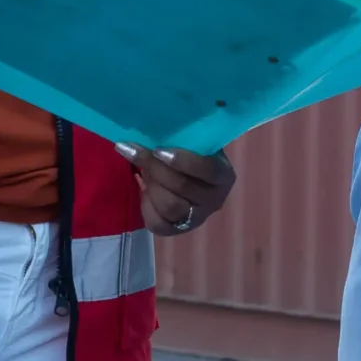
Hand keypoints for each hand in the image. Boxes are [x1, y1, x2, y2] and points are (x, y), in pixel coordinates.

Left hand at [114, 142, 236, 236]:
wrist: (194, 178)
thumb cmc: (194, 154)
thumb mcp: (197, 143)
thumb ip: (185, 139)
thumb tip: (153, 129)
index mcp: (224, 175)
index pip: (207, 169)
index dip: (182, 160)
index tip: (158, 148)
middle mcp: (215, 200)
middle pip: (182, 187)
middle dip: (155, 168)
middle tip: (135, 152)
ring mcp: (198, 218)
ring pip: (170, 207)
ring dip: (151, 186)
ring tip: (142, 171)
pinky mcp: (179, 230)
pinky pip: (158, 224)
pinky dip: (146, 206)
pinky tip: (144, 190)